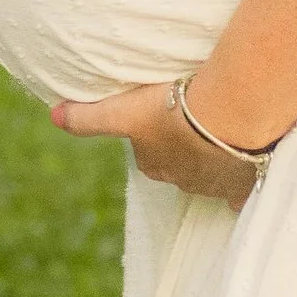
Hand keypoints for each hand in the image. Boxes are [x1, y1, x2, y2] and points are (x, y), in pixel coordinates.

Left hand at [50, 80, 259, 208]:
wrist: (230, 115)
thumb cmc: (173, 111)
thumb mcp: (124, 112)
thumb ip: (88, 117)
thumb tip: (51, 116)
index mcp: (153, 164)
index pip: (147, 151)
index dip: (153, 130)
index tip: (163, 109)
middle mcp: (181, 179)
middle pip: (178, 161)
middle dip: (183, 143)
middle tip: (194, 114)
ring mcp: (214, 184)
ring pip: (209, 168)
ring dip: (213, 151)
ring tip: (222, 124)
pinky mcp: (242, 183)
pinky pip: (239, 186)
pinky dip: (239, 177)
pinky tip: (245, 160)